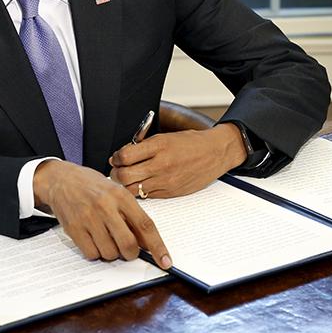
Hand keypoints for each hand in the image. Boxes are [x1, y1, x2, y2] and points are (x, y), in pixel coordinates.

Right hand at [32, 159, 171, 268]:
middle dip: (130, 253)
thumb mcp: (116, 192)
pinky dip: (95, 253)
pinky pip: (91, 254)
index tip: (165, 261)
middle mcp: (105, 206)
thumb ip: (131, 215)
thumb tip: (147, 244)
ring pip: (109, 253)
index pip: (145, 225)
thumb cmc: (92, 187)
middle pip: (128, 245)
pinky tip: (92, 239)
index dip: (158, 246)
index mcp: (121, 196)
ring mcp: (88, 218)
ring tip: (105, 238)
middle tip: (126, 249)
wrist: (61, 179)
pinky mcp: (74, 228)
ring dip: (111, 253)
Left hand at [109, 123, 246, 198]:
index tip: (117, 157)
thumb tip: (120, 156)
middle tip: (118, 170)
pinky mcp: (170, 193)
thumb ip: (143, 146)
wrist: (215, 153)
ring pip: (132, 190)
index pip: (124, 156)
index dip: (116, 157)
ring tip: (129, 179)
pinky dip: (140, 191)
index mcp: (159, 145)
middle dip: (116, 174)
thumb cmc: (190, 143)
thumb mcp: (165, 137)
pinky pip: (146, 196)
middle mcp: (161, 164)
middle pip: (124, 176)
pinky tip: (143, 184)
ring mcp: (165, 181)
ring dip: (126, 185)